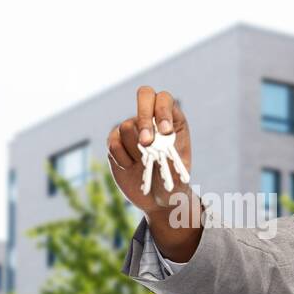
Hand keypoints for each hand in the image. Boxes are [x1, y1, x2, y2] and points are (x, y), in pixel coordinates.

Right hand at [107, 86, 193, 216]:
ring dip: (136, 150)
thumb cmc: (173, 184)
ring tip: (144, 164)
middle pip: (144, 94)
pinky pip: (114, 143)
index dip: (163, 111)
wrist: (157, 199)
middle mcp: (151, 118)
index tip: (165, 132)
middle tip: (147, 143)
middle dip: (144, 118)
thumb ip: (171, 165)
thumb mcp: (180, 178)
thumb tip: (155, 152)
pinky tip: (130, 167)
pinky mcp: (116, 141)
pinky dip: (122, 158)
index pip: (164, 99)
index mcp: (172, 120)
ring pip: (127, 126)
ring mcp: (132, 127)